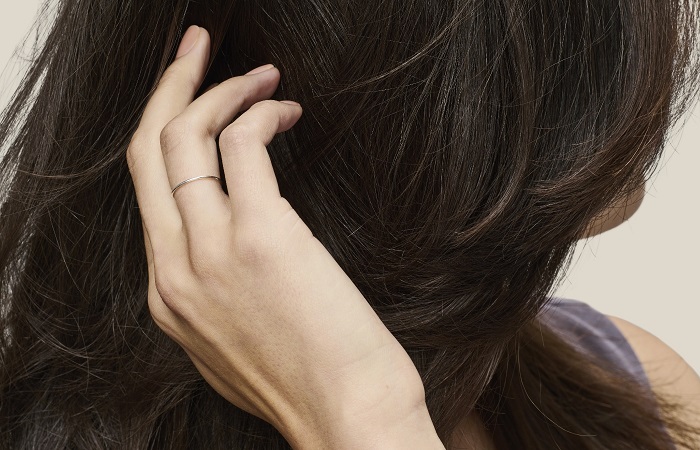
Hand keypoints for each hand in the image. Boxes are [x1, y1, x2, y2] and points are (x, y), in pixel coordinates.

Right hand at [126, 25, 428, 447]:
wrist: (347, 419)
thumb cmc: (308, 380)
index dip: (168, 137)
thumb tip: (231, 242)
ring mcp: (211, 252)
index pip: (147, 193)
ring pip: (184, 139)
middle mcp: (175, 270)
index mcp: (169, 295)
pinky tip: (286, 110)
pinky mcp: (261, 235)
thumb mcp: (234, 341)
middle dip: (170, 88)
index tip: (194, 104)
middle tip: (197, 50)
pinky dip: (260, 113)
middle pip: (147, 153)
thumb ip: (215, 291)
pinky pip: (241, 145)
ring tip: (261, 74)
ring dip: (222, 89)